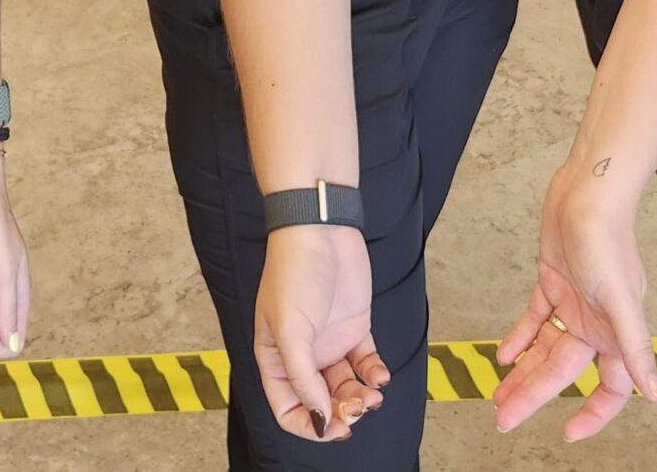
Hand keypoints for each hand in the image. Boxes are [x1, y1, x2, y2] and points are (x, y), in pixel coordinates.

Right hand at [254, 225, 389, 440]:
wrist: (321, 230)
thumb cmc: (294, 273)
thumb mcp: (289, 331)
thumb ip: (303, 378)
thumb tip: (319, 419)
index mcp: (276, 359)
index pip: (288, 408)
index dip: (309, 425)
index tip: (332, 426)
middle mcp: (303, 355)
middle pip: (321, 402)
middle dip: (340, 412)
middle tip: (357, 407)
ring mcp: (330, 342)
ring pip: (345, 387)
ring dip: (360, 398)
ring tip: (372, 393)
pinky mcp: (354, 328)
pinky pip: (366, 364)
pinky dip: (375, 375)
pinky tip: (380, 375)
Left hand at [490, 165, 656, 439]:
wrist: (587, 192)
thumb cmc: (608, 239)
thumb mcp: (620, 299)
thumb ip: (634, 347)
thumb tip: (655, 393)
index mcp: (616, 333)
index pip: (610, 388)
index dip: (593, 414)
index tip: (569, 434)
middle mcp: (595, 323)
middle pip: (562, 372)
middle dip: (535, 397)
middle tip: (505, 418)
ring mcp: (573, 304)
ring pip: (544, 350)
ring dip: (522, 373)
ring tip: (499, 396)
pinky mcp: (553, 282)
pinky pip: (534, 320)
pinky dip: (520, 338)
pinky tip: (504, 356)